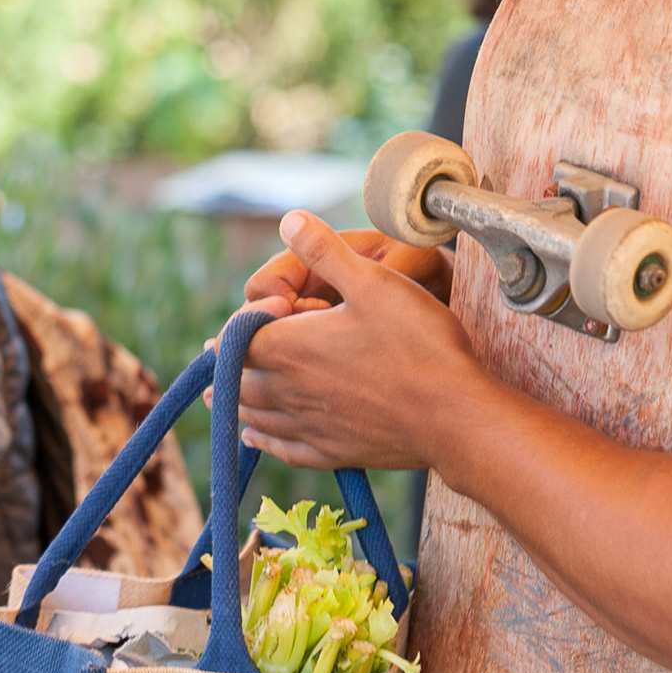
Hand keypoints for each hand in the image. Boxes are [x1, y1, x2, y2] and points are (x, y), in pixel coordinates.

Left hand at [234, 212, 489, 471]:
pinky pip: (284, 448)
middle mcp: (291, 391)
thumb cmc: (417, 343)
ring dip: (236, 403)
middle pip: (240, 381)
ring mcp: (311, 426)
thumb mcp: (373, 281)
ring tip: (222, 397)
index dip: (234, 328)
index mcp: (290, 348)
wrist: (455, 415)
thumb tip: (289, 219)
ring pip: (256, 416)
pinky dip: (264, 439)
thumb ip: (325, 250)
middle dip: (227, 367)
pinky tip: (258, 437)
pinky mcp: (334, 453)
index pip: (240, 339)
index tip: (237, 322)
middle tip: (216, 359)